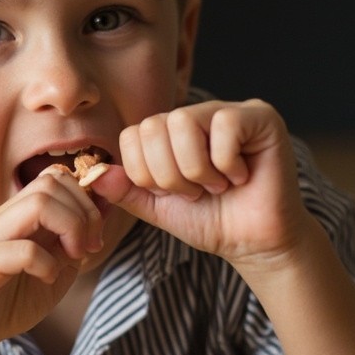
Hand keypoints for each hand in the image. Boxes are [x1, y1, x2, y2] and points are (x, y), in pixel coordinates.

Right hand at [0, 168, 103, 354]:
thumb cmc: (5, 303)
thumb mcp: (52, 273)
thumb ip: (72, 248)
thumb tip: (99, 221)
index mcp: (17, 215)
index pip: (55, 178)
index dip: (86, 200)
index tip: (95, 236)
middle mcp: (1, 218)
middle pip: (50, 183)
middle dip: (83, 212)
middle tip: (89, 247)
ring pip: (38, 204)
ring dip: (70, 229)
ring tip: (73, 257)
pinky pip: (22, 250)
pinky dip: (47, 263)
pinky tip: (48, 278)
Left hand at [94, 99, 311, 269]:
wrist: (253, 243)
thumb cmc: (209, 221)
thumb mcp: (158, 208)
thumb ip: (126, 190)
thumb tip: (93, 173)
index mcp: (169, 133)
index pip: (133, 134)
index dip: (146, 173)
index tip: (173, 193)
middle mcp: (196, 115)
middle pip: (154, 126)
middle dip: (169, 174)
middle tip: (197, 192)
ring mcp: (228, 112)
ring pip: (183, 122)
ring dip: (197, 170)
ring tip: (218, 185)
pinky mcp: (260, 116)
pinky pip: (224, 125)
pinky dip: (226, 163)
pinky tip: (242, 176)